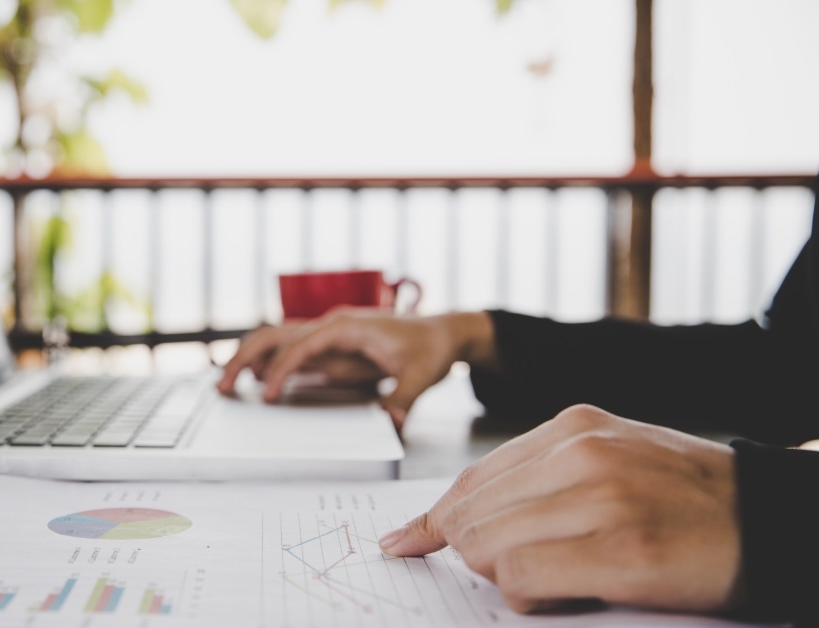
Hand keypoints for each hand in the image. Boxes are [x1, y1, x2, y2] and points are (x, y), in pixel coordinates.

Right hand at [217, 310, 497, 426]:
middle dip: (245, 358)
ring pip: (276, 341)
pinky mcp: (329, 348)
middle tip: (223, 387)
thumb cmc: (430, 348)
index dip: (282, 370)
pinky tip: (255, 383)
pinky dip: (268, 364)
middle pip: (275, 335)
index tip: (270, 395)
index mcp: (346, 326)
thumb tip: (392, 422)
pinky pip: (290, 352)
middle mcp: (330, 325)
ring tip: (227, 387)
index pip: (302, 345)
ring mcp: (327, 335)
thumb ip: (403, 398)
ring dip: (250, 360)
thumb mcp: (421, 375)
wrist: (443, 332)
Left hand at [378, 405, 740, 614]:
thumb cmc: (688, 499)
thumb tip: (454, 519)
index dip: (437, 518)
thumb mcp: (610, 461)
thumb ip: (537, 478)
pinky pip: (524, 578)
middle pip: (471, 516)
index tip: (406, 541)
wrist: (775, 521)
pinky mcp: (622, 549)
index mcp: (574, 427)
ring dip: (508, 577)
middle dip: (476, 554)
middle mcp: (582, 453)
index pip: (472, 478)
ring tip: (560, 579)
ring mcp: (601, 498)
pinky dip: (534, 597)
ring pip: (487, 547)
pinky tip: (573, 594)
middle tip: (522, 572)